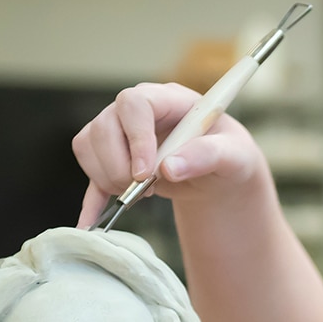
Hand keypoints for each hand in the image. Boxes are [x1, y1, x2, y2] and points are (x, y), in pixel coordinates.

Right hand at [71, 82, 263, 227]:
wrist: (219, 173)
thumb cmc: (229, 155)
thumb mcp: (234, 155)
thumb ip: (208, 156)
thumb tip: (170, 168)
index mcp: (168, 100)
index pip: (135, 104)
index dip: (135, 138)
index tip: (146, 172)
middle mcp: (137, 110)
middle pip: (104, 126)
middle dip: (119, 165)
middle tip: (147, 188)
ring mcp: (120, 131)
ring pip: (88, 145)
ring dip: (108, 177)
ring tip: (142, 193)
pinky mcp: (112, 158)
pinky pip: (89, 172)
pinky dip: (91, 199)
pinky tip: (90, 222)